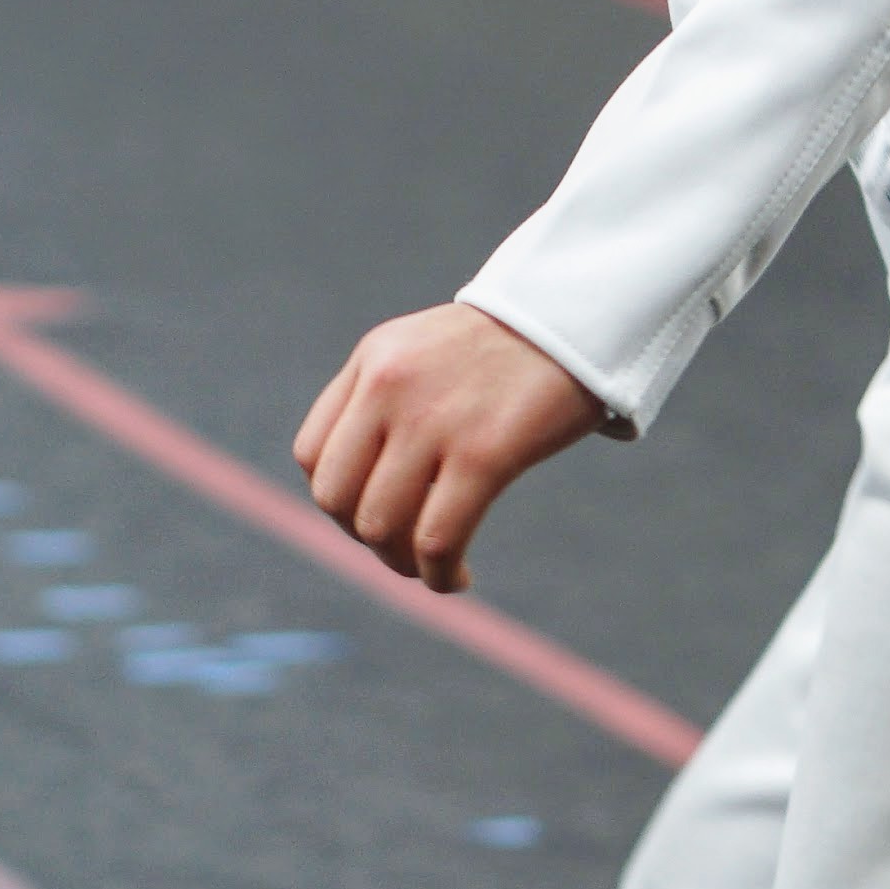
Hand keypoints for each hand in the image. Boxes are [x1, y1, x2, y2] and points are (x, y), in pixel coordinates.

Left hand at [293, 303, 608, 593]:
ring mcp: (432, 420)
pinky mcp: (483, 453)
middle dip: (366, 539)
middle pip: (337, 499)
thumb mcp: (424, 348)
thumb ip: (387, 397)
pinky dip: (439, 574)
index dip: (339, 502)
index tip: (375, 514)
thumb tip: (368, 478)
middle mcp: (389, 388)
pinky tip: (457, 576)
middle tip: (404, 548)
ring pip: (381, 526)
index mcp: (372, 361)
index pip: (313, 455)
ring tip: (436, 565)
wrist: (576, 312)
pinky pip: (437, 539)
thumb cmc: (508, 342)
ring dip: (403, 563)